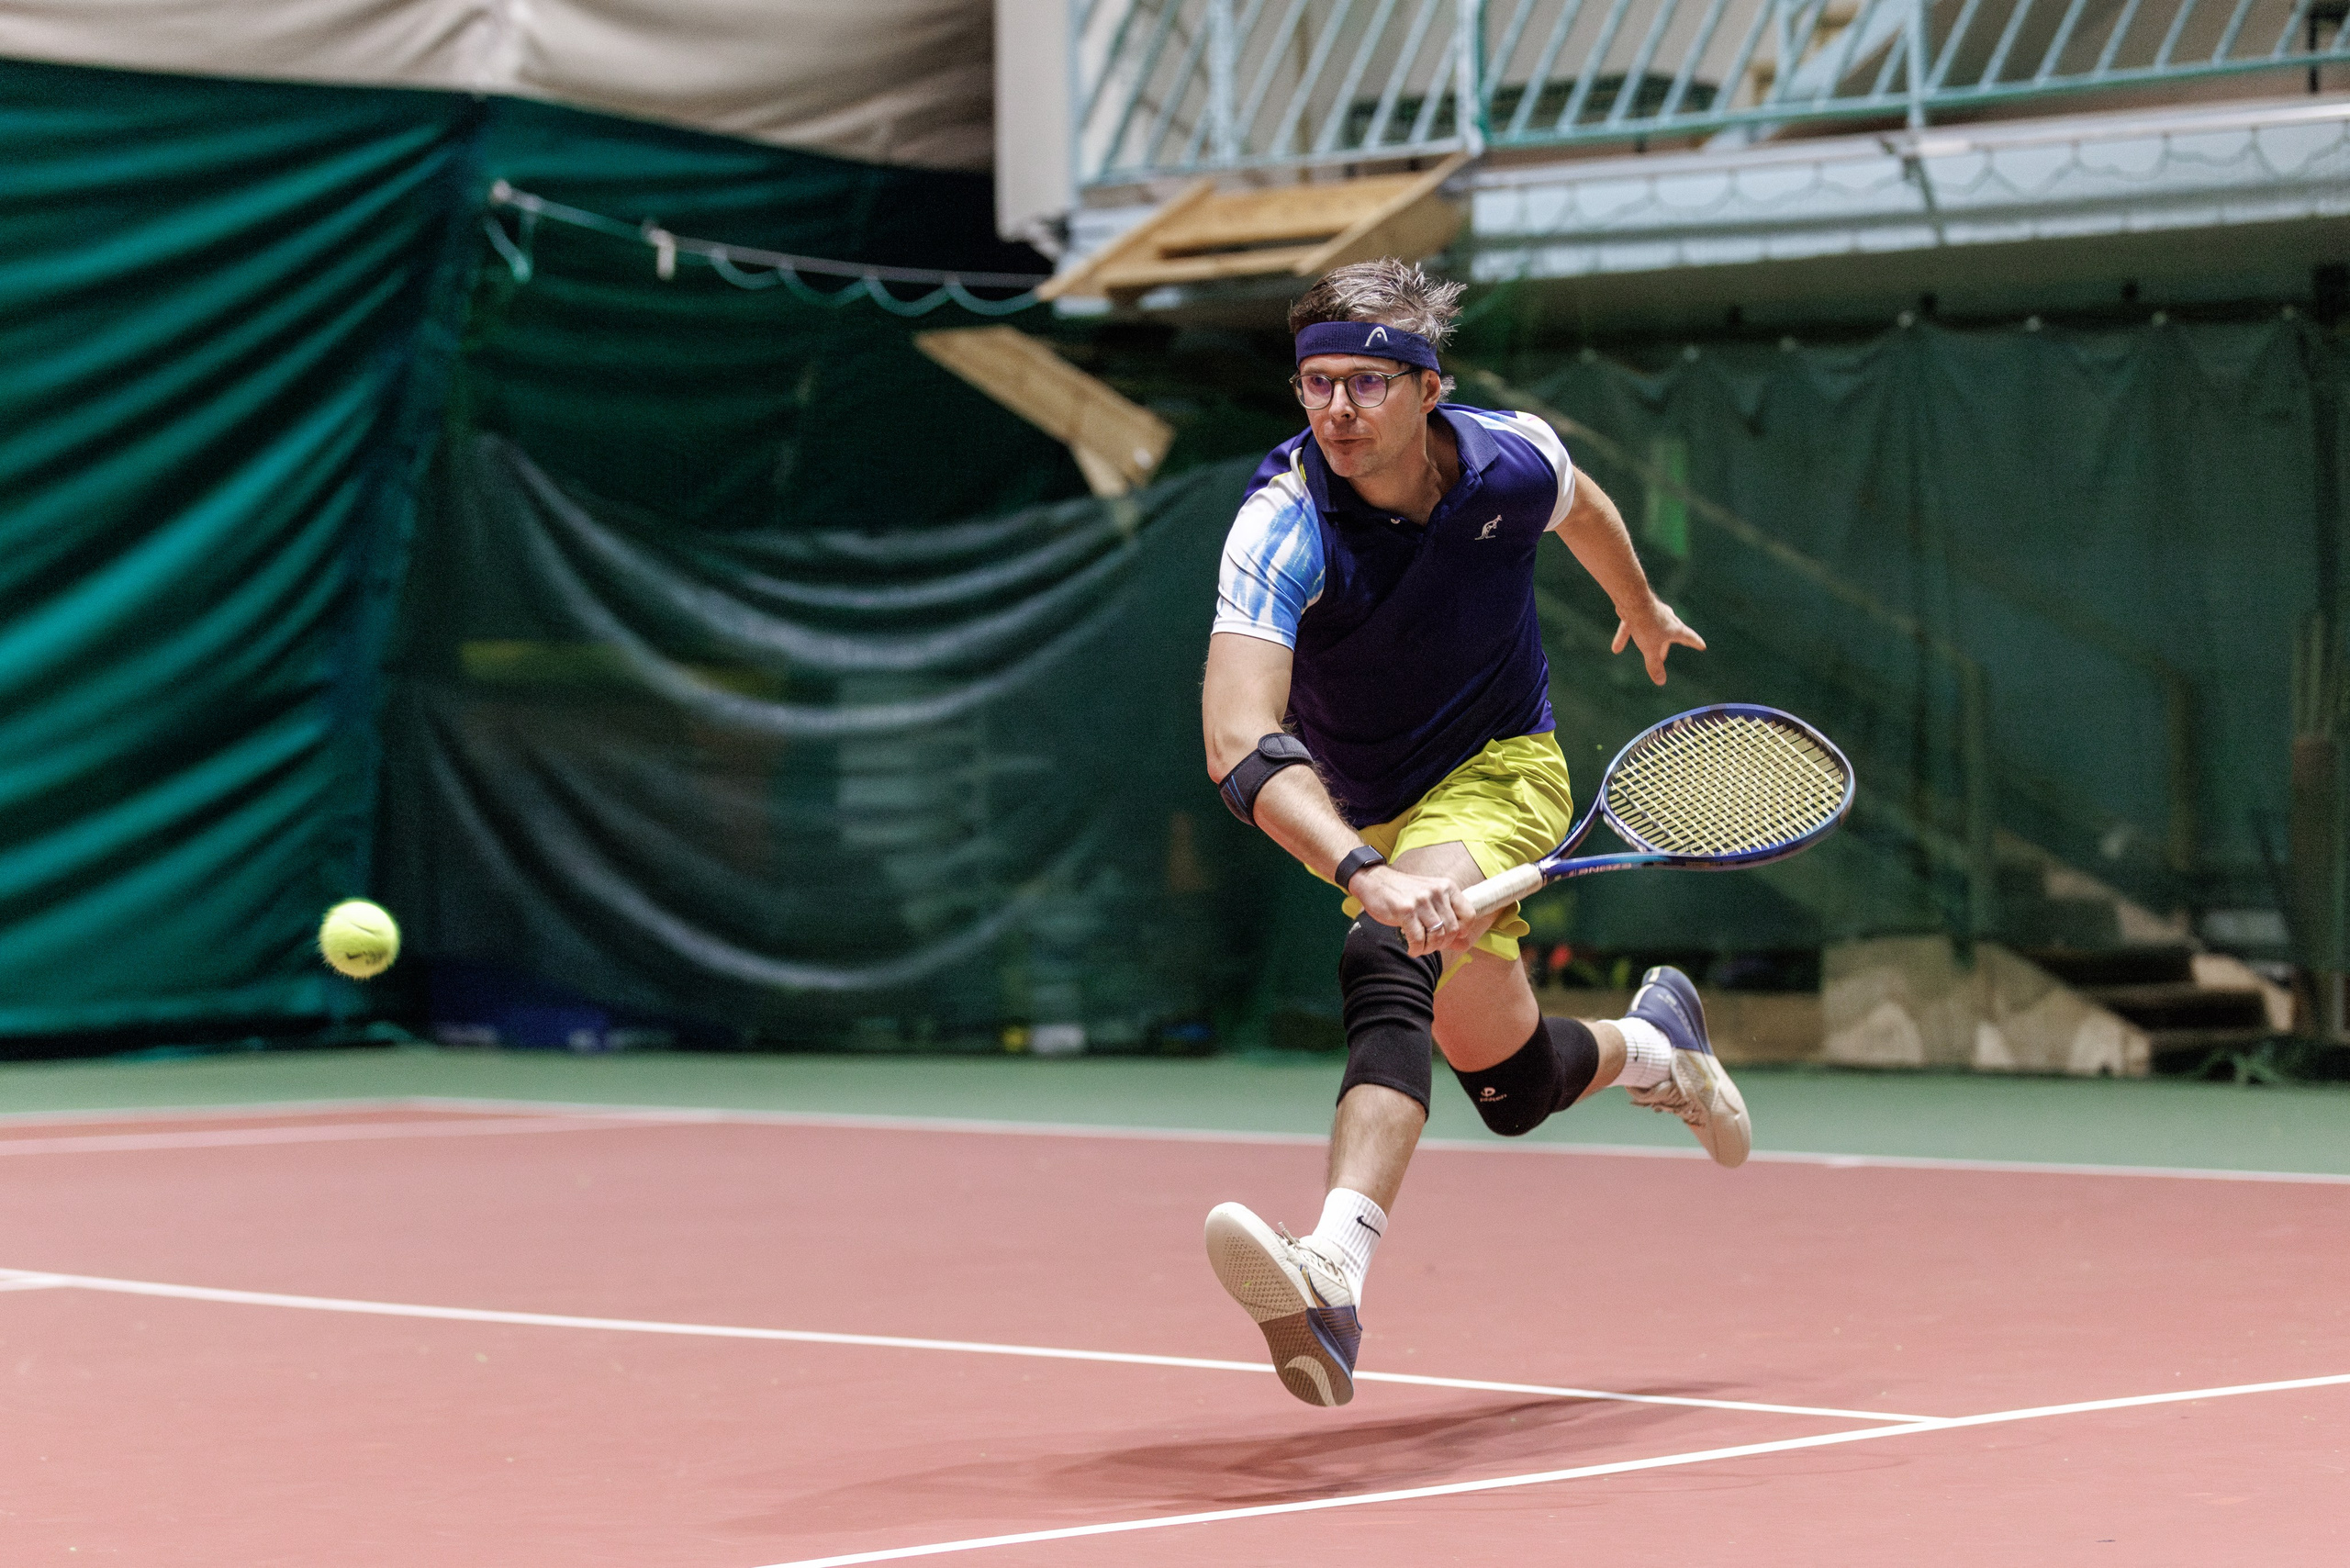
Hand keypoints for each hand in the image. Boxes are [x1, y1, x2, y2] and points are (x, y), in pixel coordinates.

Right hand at [1349, 863, 1479, 957]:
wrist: (1374, 881)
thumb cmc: (1404, 893)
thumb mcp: (1429, 901)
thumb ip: (1448, 921)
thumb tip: (1465, 945)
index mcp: (1447, 887)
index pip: (1469, 915)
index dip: (1462, 931)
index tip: (1449, 937)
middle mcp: (1437, 892)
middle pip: (1452, 930)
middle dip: (1442, 944)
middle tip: (1430, 945)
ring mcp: (1421, 900)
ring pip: (1437, 936)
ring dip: (1429, 948)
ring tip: (1420, 948)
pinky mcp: (1405, 910)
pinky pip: (1418, 939)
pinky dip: (1416, 949)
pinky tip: (1411, 949)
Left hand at [1611, 595, 1706, 685]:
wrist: (1632, 599)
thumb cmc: (1646, 624)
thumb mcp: (1651, 649)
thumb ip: (1655, 665)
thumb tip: (1661, 682)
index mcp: (1675, 628)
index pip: (1690, 637)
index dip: (1696, 643)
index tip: (1702, 646)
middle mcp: (1667, 619)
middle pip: (1669, 634)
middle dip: (1665, 647)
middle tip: (1662, 657)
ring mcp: (1653, 612)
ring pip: (1652, 629)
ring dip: (1647, 641)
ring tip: (1644, 650)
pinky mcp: (1638, 610)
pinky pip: (1633, 626)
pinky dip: (1626, 637)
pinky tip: (1616, 649)